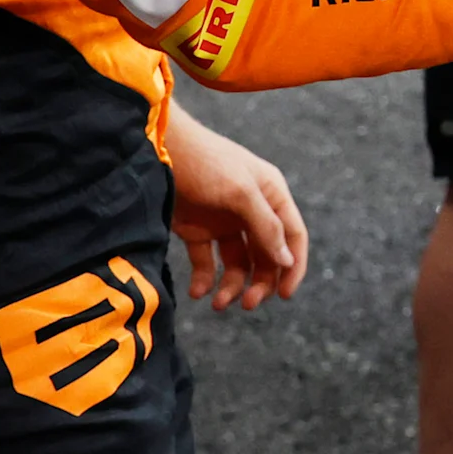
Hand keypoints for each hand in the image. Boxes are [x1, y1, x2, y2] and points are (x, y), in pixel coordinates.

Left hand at [168, 108, 309, 311]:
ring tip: (217, 303)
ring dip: (232, 286)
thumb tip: (286, 260)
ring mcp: (224, 220)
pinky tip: (197, 291)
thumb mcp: (240, 192)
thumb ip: (265, 226)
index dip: (293, 266)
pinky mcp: (197, 228)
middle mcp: (252, 209)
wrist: (159, 148)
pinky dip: (205, 278)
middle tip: (247, 305)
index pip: (292, 236)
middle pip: (266, 255)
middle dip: (259, 282)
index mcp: (271, 194)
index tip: (284, 296)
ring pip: (238, 263)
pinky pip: (207, 261)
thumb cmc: (205, 163)